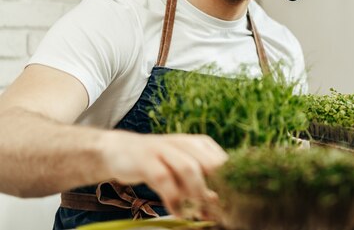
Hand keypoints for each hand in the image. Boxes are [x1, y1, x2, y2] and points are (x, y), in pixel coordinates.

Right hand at [99, 131, 227, 217]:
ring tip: (197, 212)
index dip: (230, 185)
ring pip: (189, 169)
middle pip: (211, 164)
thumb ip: (199, 185)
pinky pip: (163, 179)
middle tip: (216, 212)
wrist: (119, 150)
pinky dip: (172, 198)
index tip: (232, 205)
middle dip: (217, 190)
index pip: (224, 162)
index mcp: (200, 144)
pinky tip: (176, 212)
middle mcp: (185, 143)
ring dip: (196, 193)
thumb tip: (217, 204)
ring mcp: (165, 149)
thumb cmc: (158, 163)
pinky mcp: (146, 159)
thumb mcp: (181, 170)